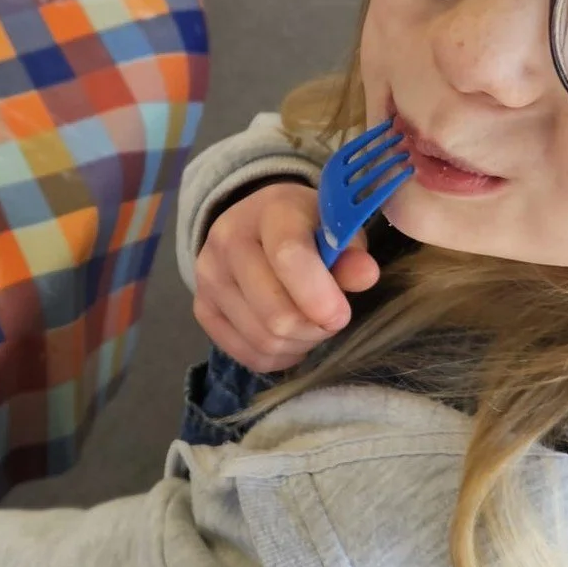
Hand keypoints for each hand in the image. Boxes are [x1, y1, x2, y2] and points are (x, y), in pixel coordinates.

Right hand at [193, 181, 379, 373]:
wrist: (256, 223)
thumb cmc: (307, 227)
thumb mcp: (335, 228)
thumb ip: (351, 253)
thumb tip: (365, 275)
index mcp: (269, 210)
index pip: (287, 256)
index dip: (318, 295)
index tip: (341, 314)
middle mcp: (228, 240)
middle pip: (275, 314)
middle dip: (314, 328)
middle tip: (330, 318)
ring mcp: (208, 277)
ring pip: (264, 341)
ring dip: (299, 343)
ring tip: (311, 324)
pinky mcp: (202, 308)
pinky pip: (247, 355)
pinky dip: (278, 356)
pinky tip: (289, 336)